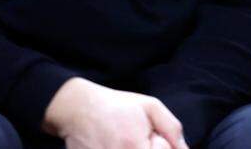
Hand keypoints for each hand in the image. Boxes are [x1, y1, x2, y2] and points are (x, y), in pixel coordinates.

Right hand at [43, 78, 187, 148]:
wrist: (78, 109)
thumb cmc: (117, 106)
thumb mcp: (150, 107)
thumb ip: (171, 129)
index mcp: (135, 147)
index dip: (162, 146)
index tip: (153, 135)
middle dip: (150, 148)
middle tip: (138, 138)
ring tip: (127, 140)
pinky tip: (116, 143)